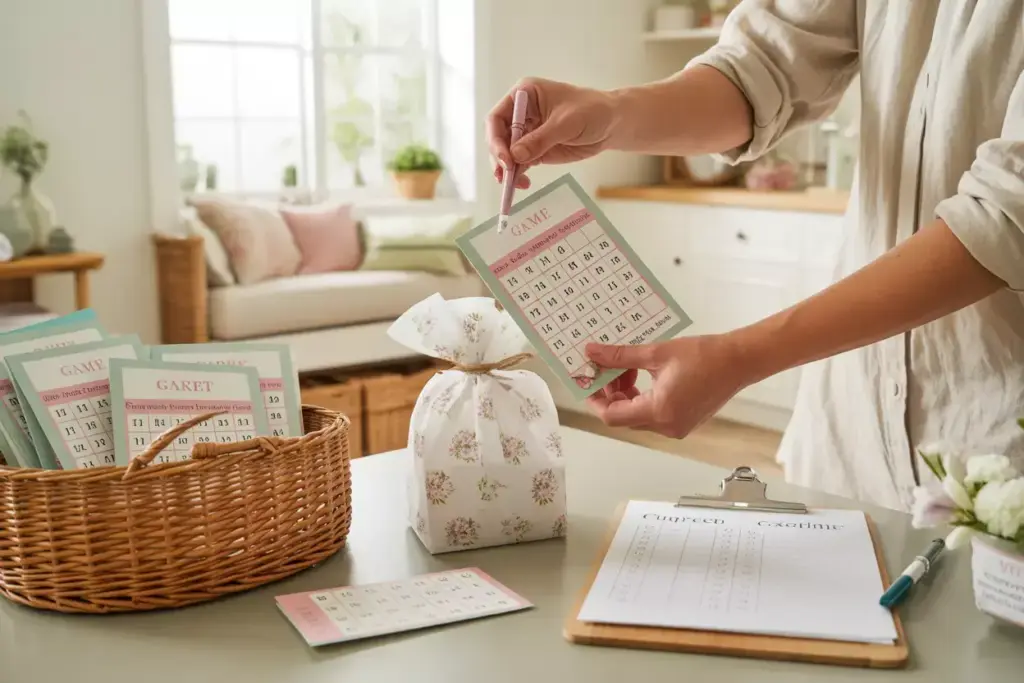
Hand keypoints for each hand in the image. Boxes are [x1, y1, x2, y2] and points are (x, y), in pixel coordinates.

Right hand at [487, 77, 616, 189]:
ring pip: (507, 154)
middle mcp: (521, 114)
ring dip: (507, 171)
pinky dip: (518, 175)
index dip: (496, 139)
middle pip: (498, 138)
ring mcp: (527, 133)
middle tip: (506, 176)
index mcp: (524, 95)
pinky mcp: (535, 149)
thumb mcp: (566, 123)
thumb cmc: (592, 111)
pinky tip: (522, 184)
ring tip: (514, 185)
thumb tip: (515, 156)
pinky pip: (520, 164)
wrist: (612, 124)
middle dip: (500, 158)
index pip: (497, 117)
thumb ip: (540, 139)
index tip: (505, 159)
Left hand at [583, 335, 752, 438]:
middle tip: (610, 368)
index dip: (596, 399)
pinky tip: (645, 376)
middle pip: (624, 417)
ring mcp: (677, 427)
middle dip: (612, 393)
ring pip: (637, 416)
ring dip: (627, 394)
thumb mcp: (656, 353)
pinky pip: (653, 415)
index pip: (612, 416)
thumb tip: (592, 353)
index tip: (589, 381)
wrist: (739, 361)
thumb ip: (620, 356)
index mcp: (658, 411)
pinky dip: (643, 398)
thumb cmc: (702, 355)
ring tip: (630, 368)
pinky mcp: (685, 422)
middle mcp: (666, 426)